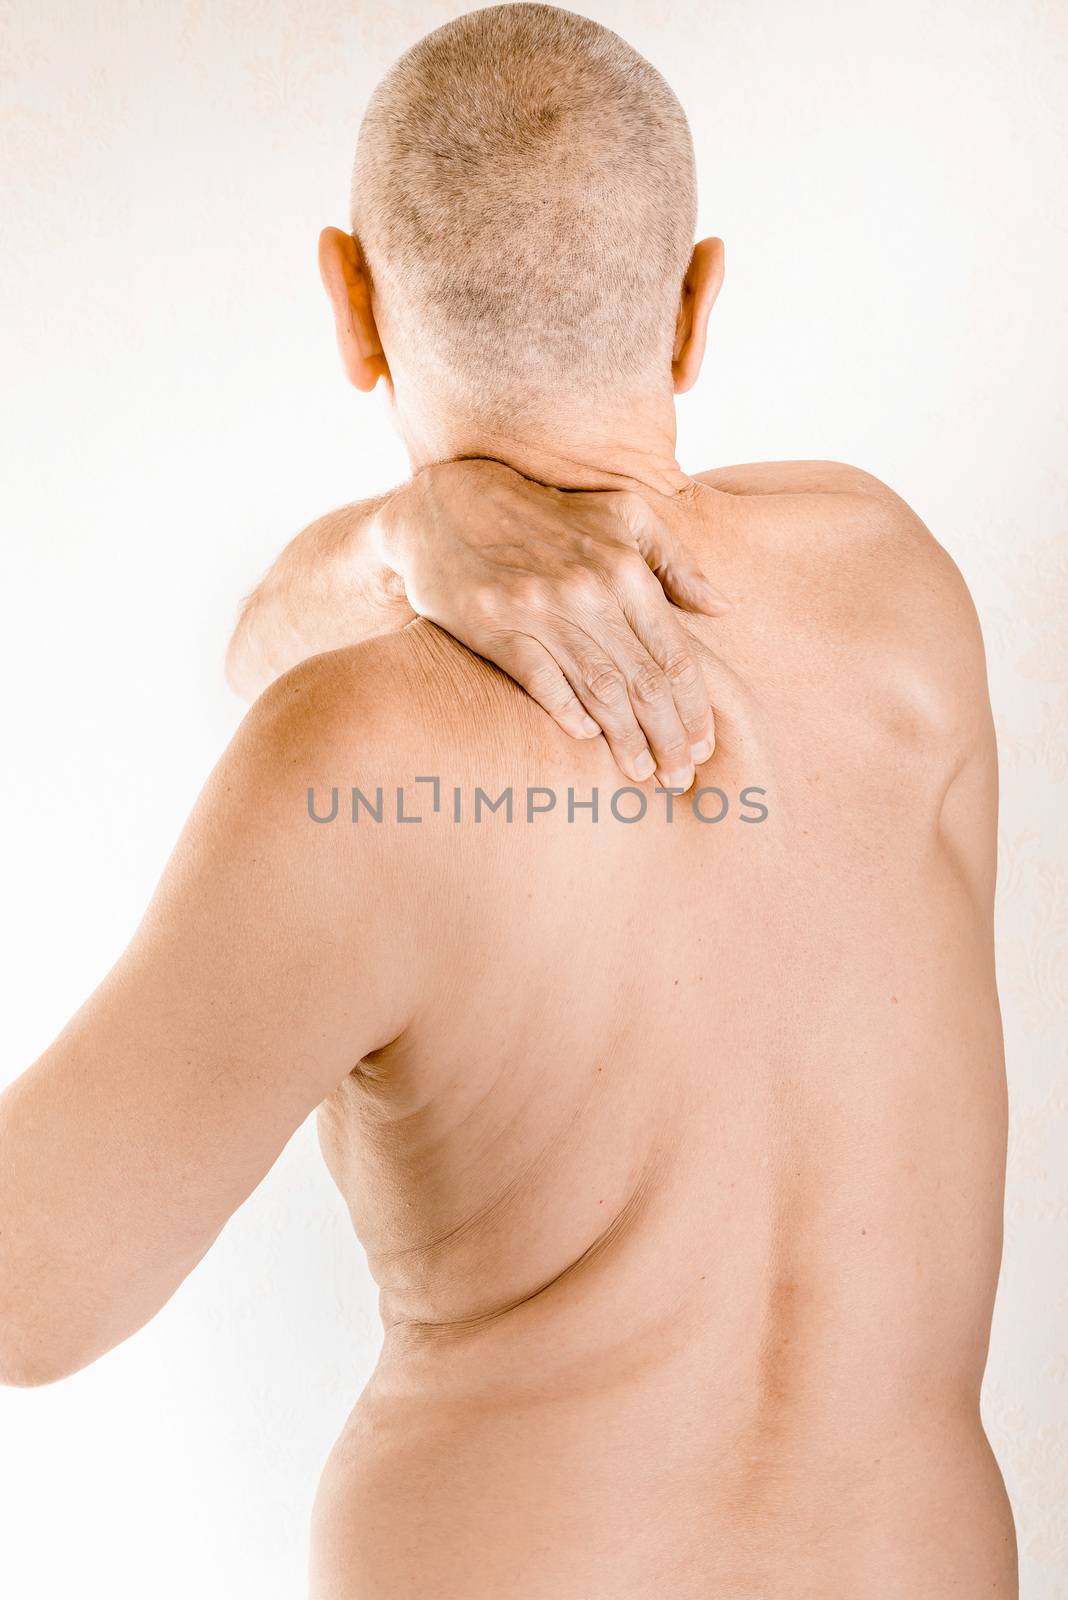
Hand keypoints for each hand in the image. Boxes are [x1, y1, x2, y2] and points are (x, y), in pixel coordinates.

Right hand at [377, 459, 731, 788]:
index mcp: (624, 567)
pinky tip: (589, 740)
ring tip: (645, 773)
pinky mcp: (494, 626)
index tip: (705, 745)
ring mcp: (538, 610)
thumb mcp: (622, 515)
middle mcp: (586, 590)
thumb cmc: (546, 513)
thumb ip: (675, 561)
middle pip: (642, 680)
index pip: (673, 653)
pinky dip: (567, 711)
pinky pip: (540, 679)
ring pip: (599, 688)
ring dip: (626, 738)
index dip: (694, 706)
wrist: (448, 504)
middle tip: (682, 776)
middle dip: (669, 736)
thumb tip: (722, 607)